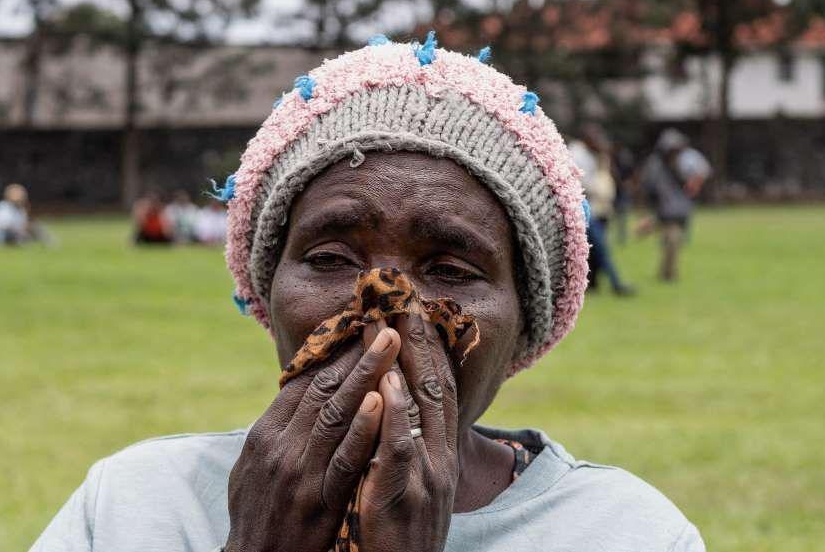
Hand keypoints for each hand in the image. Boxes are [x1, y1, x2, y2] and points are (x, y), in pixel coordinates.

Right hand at [225, 323, 399, 551]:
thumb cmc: (257, 515)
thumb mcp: (252, 467)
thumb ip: (276, 430)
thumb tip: (296, 394)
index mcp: (265, 434)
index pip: (303, 382)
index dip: (334, 352)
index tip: (360, 327)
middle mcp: (280, 446)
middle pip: (323, 387)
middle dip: (356, 351)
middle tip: (384, 321)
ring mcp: (300, 472)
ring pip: (337, 412)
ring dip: (367, 374)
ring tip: (392, 342)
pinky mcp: (319, 500)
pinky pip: (346, 459)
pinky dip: (363, 428)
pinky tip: (381, 402)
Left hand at [355, 309, 458, 551]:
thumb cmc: (395, 536)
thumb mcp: (407, 486)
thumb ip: (400, 447)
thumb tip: (387, 407)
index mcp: (438, 455)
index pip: (437, 389)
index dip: (428, 348)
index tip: (414, 309)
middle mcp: (440, 460)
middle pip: (434, 387)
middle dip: (422, 341)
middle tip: (406, 295)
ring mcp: (427, 478)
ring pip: (421, 411)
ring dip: (408, 363)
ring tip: (394, 321)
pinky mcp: (405, 498)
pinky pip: (401, 451)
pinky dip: (394, 417)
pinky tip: (385, 386)